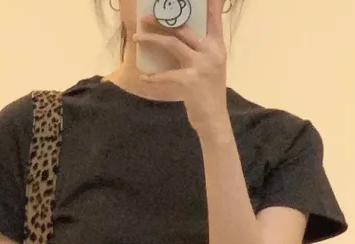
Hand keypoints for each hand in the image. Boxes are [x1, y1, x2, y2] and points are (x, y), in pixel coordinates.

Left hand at [134, 0, 229, 136]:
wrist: (214, 120)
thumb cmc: (209, 95)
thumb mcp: (211, 68)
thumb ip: (201, 51)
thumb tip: (180, 37)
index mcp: (217, 47)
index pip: (214, 19)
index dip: (210, 5)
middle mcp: (211, 52)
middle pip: (183, 28)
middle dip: (162, 21)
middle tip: (145, 18)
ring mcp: (201, 66)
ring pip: (172, 43)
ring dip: (152, 40)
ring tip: (137, 38)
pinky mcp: (190, 81)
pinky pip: (166, 74)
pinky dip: (153, 77)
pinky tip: (144, 78)